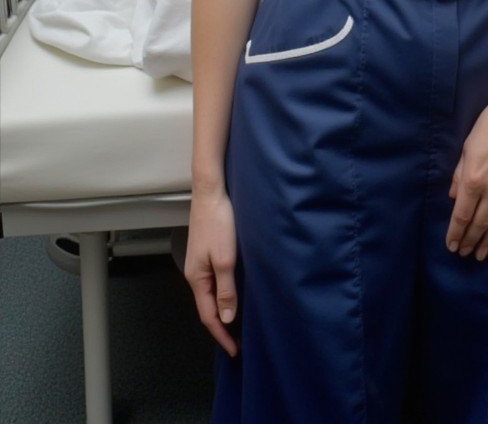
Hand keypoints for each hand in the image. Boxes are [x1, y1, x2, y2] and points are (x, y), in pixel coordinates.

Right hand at [184, 186, 238, 357]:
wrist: (211, 191)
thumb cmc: (218, 222)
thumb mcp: (225, 259)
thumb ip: (226, 289)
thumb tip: (226, 318)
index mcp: (197, 278)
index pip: (208, 315)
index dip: (222, 335)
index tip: (235, 350)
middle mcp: (195, 273)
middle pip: (207, 306)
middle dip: (221, 326)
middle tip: (239, 341)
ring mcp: (200, 261)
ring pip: (211, 293)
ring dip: (223, 309)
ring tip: (238, 323)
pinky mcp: (206, 251)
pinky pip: (214, 280)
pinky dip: (223, 293)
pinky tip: (233, 293)